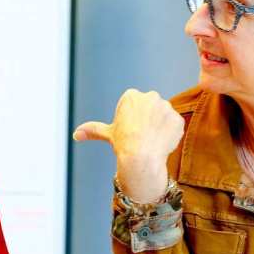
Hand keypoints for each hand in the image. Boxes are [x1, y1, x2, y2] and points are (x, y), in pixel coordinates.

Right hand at [73, 88, 183, 202]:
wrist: (141, 158)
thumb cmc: (123, 144)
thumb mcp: (108, 134)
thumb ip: (93, 130)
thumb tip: (76, 134)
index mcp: (132, 95)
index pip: (134, 105)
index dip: (131, 120)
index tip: (130, 131)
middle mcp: (151, 96)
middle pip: (150, 108)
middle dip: (147, 120)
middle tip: (140, 137)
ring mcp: (166, 107)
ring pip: (163, 117)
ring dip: (159, 127)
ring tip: (150, 141)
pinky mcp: (177, 119)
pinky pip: (174, 126)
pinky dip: (169, 135)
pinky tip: (161, 143)